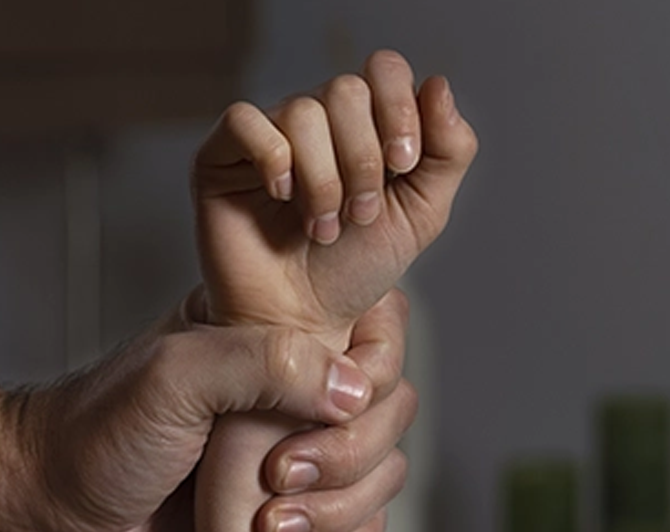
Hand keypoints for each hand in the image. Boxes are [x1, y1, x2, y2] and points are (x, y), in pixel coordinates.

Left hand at [0, 290, 380, 531]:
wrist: (55, 509)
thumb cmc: (98, 432)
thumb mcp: (174, 376)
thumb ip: (263, 363)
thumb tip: (352, 389)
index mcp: (268, 330)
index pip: (373, 326)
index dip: (371, 369)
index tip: (329, 407)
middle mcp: (289, 384)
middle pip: (388, 405)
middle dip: (349, 452)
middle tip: (280, 475)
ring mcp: (292, 447)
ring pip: (381, 468)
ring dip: (344, 505)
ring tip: (272, 525)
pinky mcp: (289, 507)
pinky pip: (360, 522)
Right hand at [193, 50, 477, 348]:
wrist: (300, 322)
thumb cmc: (351, 272)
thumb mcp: (421, 214)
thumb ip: (448, 151)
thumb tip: (438, 84)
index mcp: (363, 124)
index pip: (383, 71)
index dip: (399, 109)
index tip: (402, 165)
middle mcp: (315, 122)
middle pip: (345, 90)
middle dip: (362, 159)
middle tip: (358, 215)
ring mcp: (267, 136)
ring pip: (302, 111)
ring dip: (323, 179)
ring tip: (321, 226)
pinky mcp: (221, 156)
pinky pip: (244, 121)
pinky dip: (273, 159)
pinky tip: (280, 197)